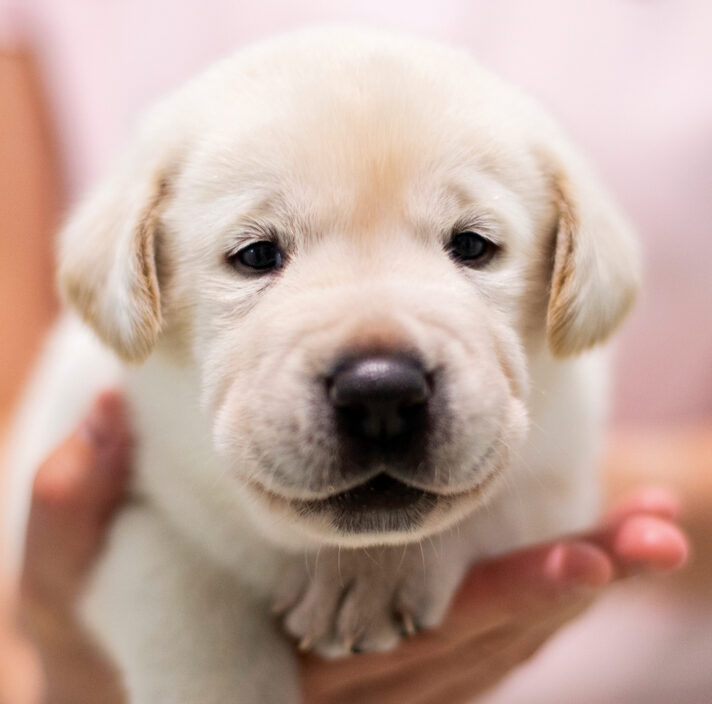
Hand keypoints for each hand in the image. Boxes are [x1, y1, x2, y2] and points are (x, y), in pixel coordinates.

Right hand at [15, 393, 687, 703]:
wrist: (109, 691)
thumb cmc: (89, 642)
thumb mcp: (63, 585)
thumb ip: (70, 511)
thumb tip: (98, 419)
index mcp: (287, 677)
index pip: (409, 648)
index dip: (496, 607)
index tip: (578, 554)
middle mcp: (351, 699)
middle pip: (480, 654)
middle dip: (568, 592)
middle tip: (653, 532)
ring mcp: (378, 695)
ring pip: (493, 660)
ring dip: (571, 596)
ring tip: (649, 532)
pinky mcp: (388, 678)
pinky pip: (478, 654)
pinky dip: (535, 607)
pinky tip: (584, 553)